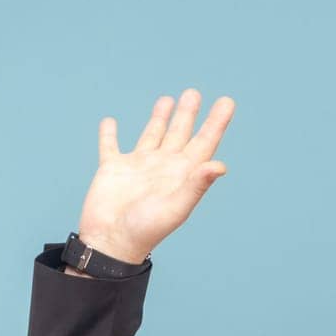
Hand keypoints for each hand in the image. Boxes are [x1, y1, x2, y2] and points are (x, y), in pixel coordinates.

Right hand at [75, 88, 235, 264]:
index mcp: (182, 175)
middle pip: (179, 133)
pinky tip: (110, 122)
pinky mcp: (112, 169)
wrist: (111, 242)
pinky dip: (109, 134)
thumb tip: (220, 165)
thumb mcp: (176, 207)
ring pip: (151, 134)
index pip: (204, 143)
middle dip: (187, 113)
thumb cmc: (146, 230)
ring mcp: (137, 167)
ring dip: (159, 118)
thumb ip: (196, 185)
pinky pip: (110, 146)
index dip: (216, 123)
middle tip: (193, 93)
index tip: (226, 102)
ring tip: (167, 99)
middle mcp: (162, 167)